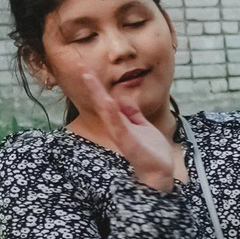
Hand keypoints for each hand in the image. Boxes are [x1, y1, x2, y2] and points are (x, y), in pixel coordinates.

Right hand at [66, 66, 182, 190]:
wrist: (160, 172)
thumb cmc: (152, 152)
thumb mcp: (143, 127)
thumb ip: (133, 115)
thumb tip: (126, 101)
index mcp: (120, 122)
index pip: (106, 99)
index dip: (96, 84)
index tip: (86, 67)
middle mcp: (117, 126)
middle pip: (101, 101)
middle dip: (91, 85)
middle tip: (79, 66)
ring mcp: (121, 134)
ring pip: (106, 110)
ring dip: (97, 93)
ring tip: (88, 76)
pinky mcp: (129, 142)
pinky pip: (119, 125)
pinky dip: (113, 114)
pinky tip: (107, 101)